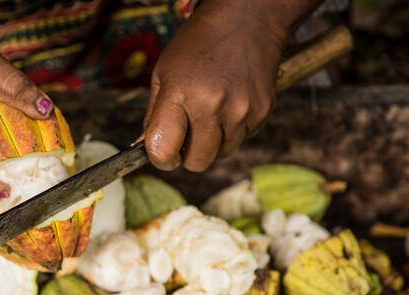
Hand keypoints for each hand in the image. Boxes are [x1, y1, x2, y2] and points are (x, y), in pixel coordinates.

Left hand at [143, 0, 318, 171]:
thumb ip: (154, 115)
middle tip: (186, 135)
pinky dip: (233, 129)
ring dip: (212, 142)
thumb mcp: (164, 72)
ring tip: (210, 111)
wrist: (249, 18)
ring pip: (221, 154)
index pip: (163, 151)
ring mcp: (242, 110)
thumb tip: (146, 148)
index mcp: (181, 93)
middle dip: (188, 155)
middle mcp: (213, 105)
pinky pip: (242, 139)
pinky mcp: (262, 112)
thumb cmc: (200, 43)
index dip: (161, 158)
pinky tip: (230, 103)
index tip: (163, 152)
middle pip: (196, 162)